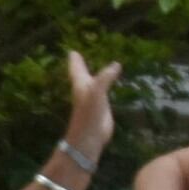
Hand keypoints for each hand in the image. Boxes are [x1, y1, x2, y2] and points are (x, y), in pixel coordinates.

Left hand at [60, 53, 119, 169]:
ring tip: (95, 69)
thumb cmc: (89, 113)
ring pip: (92, 84)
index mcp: (80, 85)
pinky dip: (105, 87)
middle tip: (78, 57)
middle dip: (80, 66)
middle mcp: (85, 91)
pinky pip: (103, 93)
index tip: (72, 52)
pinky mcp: (101, 109)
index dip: (75, 60)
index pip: (77, 69)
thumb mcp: (97, 92)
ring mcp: (93, 100)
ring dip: (94, 76)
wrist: (90, 137)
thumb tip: (116, 64)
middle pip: (81, 75)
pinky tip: (106, 87)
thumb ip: (105, 77)